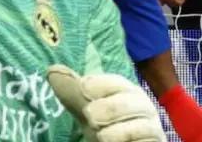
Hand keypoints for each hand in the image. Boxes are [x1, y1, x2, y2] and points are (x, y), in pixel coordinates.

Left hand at [47, 65, 165, 141]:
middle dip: (107, 109)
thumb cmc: (101, 123)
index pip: (115, 82)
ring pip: (141, 126)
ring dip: (116, 132)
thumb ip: (69, 89)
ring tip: (103, 136)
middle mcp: (142, 106)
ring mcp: (152, 127)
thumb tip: (53, 70)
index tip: (83, 89)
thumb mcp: (83, 106)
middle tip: (91, 117)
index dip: (98, 84)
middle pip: (128, 101)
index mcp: (125, 90)